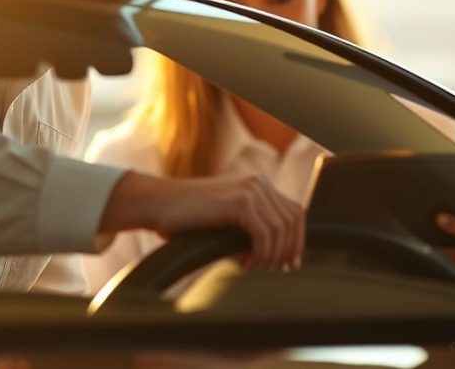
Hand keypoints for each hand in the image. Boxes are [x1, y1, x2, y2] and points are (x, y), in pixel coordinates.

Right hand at [100, 171, 303, 269]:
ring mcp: (250, 189)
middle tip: (274, 271)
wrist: (157, 205)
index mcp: (258, 184)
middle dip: (288, 250)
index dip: (296, 240)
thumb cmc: (186, 219)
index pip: (294, 212)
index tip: (287, 264)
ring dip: (272, 255)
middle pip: (293, 220)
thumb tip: (277, 254)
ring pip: (281, 229)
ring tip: (253, 268)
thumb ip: (251, 227)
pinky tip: (245, 262)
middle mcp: (258, 182)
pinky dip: (261, 253)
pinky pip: (265, 233)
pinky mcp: (239, 201)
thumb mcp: (226, 220)